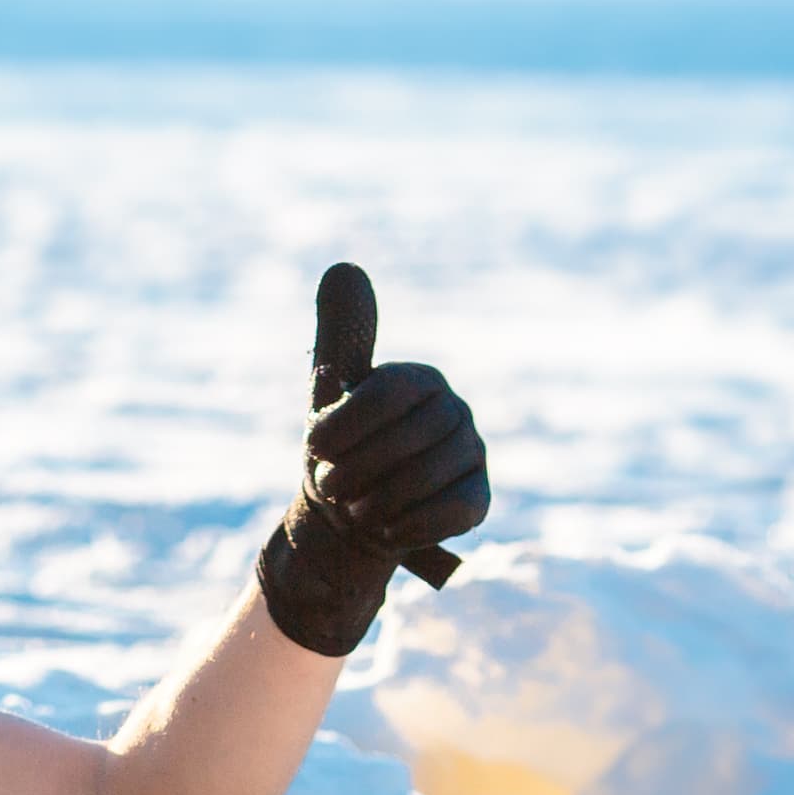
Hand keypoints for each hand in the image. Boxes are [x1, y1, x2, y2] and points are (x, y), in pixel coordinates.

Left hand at [258, 262, 488, 656]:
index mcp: (416, 380)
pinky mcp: (479, 497)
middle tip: (328, 487)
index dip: (346, 424)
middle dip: (353, 472)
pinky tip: (384, 529)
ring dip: (374, 504)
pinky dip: (407, 528)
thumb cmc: (340, 449)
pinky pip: (451, 513)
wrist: (353, 511)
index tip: (314, 447)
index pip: (387, 392)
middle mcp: (453, 410)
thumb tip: (343, 265)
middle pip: (404, 442)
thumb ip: (340, 336)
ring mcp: (471, 452)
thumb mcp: (329, 394)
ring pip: (424, 480)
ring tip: (352, 511)